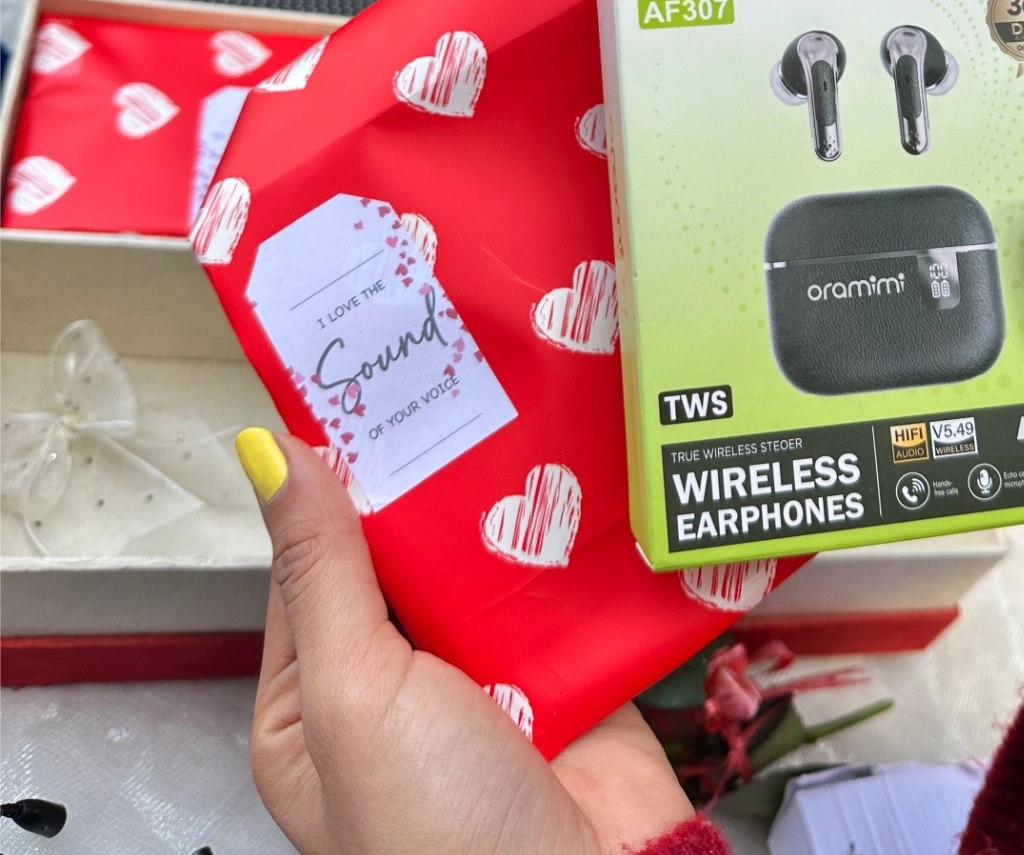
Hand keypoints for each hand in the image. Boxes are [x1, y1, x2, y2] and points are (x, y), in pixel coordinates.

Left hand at [234, 431, 693, 854]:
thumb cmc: (440, 839)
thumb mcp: (355, 694)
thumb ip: (324, 570)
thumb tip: (271, 458)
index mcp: (319, 703)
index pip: (314, 564)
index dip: (335, 483)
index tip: (360, 396)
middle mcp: (397, 687)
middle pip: (405, 555)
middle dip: (428, 489)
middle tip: (449, 390)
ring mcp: (484, 678)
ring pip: (485, 563)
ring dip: (501, 512)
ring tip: (514, 421)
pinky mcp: (562, 669)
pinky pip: (558, 586)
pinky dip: (568, 544)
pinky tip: (575, 484)